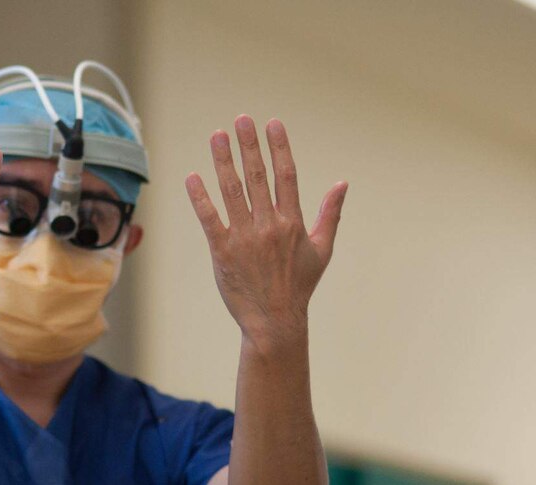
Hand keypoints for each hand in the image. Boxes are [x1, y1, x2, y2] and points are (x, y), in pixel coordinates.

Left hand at [185, 115, 346, 353]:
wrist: (275, 321)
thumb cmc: (299, 286)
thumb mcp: (322, 250)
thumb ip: (329, 214)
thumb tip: (342, 184)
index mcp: (293, 222)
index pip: (286, 175)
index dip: (279, 147)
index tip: (271, 124)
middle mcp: (269, 226)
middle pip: (258, 177)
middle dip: (249, 145)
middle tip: (241, 120)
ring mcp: (245, 238)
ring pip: (232, 191)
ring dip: (224, 161)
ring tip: (217, 136)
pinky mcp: (222, 251)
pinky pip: (210, 218)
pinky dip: (201, 197)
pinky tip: (193, 177)